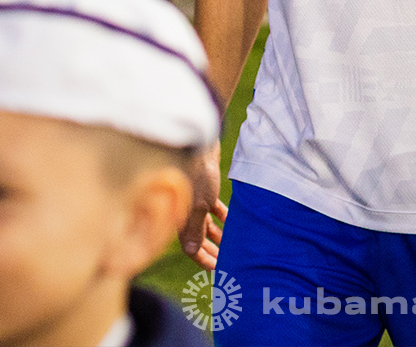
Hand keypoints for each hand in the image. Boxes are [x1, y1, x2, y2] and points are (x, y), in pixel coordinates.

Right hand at [180, 140, 226, 270]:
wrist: (200, 144)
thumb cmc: (197, 174)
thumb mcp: (199, 205)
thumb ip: (195, 229)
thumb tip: (190, 252)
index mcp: (182, 219)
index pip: (191, 248)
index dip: (203, 260)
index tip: (218, 270)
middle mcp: (188, 213)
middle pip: (200, 239)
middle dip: (212, 252)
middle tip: (227, 264)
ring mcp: (198, 201)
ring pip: (208, 226)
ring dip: (219, 237)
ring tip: (232, 247)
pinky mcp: (207, 190)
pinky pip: (215, 210)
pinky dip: (224, 218)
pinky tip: (233, 223)